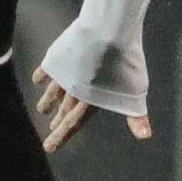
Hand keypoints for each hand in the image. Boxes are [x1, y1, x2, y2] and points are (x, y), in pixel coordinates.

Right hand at [33, 67, 152, 155]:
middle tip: (50, 130)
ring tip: (42, 109)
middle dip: (57, 122)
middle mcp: (74, 89)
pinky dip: (42, 76)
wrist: (107, 32)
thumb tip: (145, 137)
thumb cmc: (125, 64)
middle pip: (63, 110)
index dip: (61, 137)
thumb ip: (136, 116)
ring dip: (48, 101)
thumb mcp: (135, 92)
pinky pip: (47, 70)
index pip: (73, 123)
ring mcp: (65, 72)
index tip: (49, 148)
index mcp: (90, 100)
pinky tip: (37, 81)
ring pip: (54, 91)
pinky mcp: (60, 56)